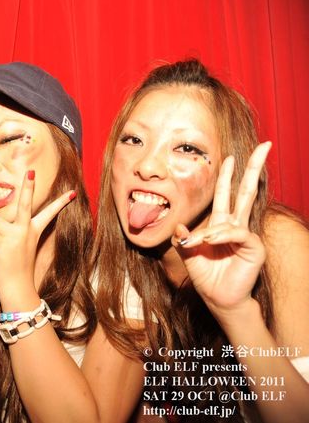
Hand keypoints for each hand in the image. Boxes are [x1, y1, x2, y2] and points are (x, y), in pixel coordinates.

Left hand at [0, 170, 75, 297]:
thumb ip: (15, 231)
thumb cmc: (18, 268)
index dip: (60, 203)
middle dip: (28, 187)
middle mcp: (26, 230)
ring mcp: (15, 235)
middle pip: (25, 204)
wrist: (17, 288)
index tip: (71, 193)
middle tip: (31, 172)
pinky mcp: (3, 242)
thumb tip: (1, 221)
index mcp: (34, 231)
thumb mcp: (22, 246)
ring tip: (1, 247)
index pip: (49, 214)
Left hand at [172, 142, 271, 316]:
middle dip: (253, 168)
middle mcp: (236, 225)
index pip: (226, 193)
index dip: (227, 175)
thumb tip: (179, 227)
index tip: (230, 157)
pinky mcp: (253, 247)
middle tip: (264, 146)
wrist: (217, 298)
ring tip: (201, 244)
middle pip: (246, 191)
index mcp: (221, 223)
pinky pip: (237, 233)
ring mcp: (246, 235)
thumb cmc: (205, 275)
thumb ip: (182, 238)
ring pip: (238, 213)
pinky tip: (211, 241)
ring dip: (213, 229)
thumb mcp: (187, 253)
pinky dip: (221, 236)